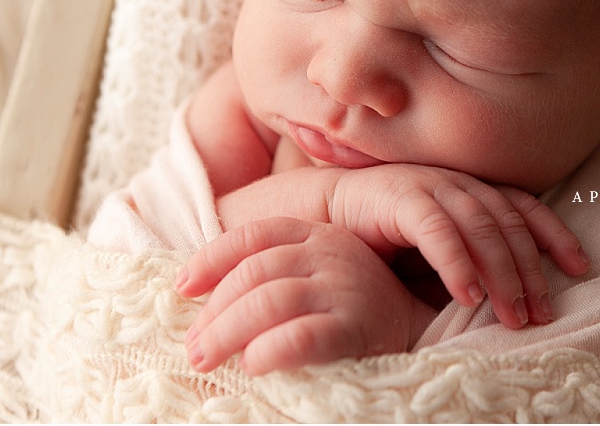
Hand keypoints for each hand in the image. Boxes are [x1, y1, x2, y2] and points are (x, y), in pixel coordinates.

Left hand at [175, 217, 436, 374]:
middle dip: (214, 312)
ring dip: (227, 333)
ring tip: (207, 359)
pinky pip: (300, 336)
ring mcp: (346, 286)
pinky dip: (268, 350)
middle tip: (193, 347)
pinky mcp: (357, 324)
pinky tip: (253, 365)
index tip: (181, 288)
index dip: (211, 259)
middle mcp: (331, 252)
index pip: (254, 236)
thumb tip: (201, 295)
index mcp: (317, 233)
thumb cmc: (350, 311)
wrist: (417, 334)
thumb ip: (275, 274)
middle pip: (254, 272)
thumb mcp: (315, 277)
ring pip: (268, 301)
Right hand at [217, 147, 590, 330]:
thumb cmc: (378, 235)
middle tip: (542, 314)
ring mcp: (428, 185)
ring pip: (480, 227)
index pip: (523, 207)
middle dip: (530, 269)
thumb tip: (507, 300)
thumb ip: (466, 260)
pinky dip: (456, 263)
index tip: (580, 268)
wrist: (316, 213)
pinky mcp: (399, 196)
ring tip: (513, 315)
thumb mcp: (432, 249)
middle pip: (508, 223)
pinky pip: (437, 231)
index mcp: (469, 190)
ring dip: (502, 273)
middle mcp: (455, 183)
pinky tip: (468, 295)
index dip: (553, 234)